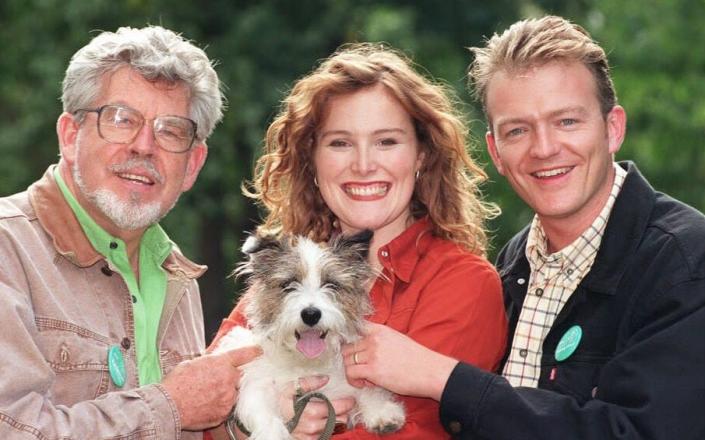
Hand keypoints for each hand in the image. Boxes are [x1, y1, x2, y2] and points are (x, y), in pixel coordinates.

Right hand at [161, 346, 260, 430]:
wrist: (168, 406)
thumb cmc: (177, 383)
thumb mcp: (193, 363)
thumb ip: (209, 362)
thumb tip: (213, 362)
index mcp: (222, 363)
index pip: (245, 354)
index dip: (254, 352)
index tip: (259, 351)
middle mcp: (228, 379)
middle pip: (239, 376)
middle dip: (231, 377)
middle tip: (216, 381)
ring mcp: (228, 398)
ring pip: (233, 393)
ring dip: (225, 392)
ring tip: (207, 394)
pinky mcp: (223, 413)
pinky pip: (226, 407)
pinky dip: (219, 405)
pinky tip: (206, 404)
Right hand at [280, 375, 355, 439]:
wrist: (269, 417)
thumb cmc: (281, 401)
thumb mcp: (291, 388)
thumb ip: (308, 382)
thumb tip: (325, 378)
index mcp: (310, 412)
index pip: (337, 408)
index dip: (347, 403)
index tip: (350, 399)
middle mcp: (312, 426)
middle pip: (339, 420)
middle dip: (345, 411)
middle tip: (347, 404)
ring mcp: (311, 435)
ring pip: (334, 428)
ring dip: (337, 420)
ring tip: (336, 411)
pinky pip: (325, 434)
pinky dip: (328, 427)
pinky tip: (325, 419)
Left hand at [342, 322, 457, 399]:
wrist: (431, 372)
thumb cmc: (417, 359)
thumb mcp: (397, 339)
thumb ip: (379, 339)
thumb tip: (363, 346)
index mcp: (380, 329)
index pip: (353, 328)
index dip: (348, 340)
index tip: (351, 351)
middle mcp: (374, 338)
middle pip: (347, 347)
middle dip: (351, 360)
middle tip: (363, 370)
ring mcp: (372, 353)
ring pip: (346, 360)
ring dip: (353, 371)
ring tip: (366, 378)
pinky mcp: (373, 370)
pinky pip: (351, 373)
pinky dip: (354, 380)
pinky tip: (365, 384)